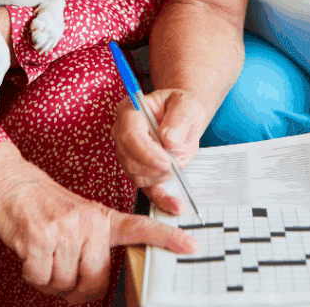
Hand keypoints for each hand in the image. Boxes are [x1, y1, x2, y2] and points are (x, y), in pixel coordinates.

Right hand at [0, 142, 197, 302]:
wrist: (10, 183)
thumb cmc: (46, 208)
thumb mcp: (80, 218)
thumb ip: (94, 246)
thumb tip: (94, 288)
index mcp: (103, 218)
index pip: (141, 227)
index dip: (167, 239)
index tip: (192, 245)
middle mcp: (89, 221)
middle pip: (95, 279)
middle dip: (76, 289)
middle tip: (63, 274)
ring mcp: (66, 229)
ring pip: (65, 283)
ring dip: (51, 281)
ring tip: (45, 257)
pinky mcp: (41, 237)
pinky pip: (41, 279)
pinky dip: (33, 275)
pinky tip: (31, 255)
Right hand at [111, 88, 207, 214]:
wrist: (183, 116)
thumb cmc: (181, 106)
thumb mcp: (186, 104)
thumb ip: (179, 118)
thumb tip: (169, 140)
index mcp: (130, 111)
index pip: (129, 134)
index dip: (147, 151)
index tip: (167, 159)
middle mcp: (122, 133)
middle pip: (129, 158)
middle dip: (155, 166)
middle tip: (175, 162)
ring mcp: (128, 154)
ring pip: (137, 175)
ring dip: (161, 174)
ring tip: (179, 160)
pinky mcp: (140, 171)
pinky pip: (147, 189)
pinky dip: (161, 199)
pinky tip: (175, 205)